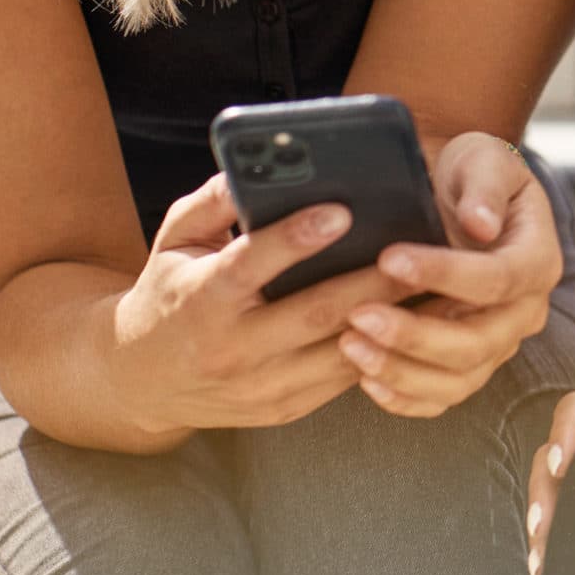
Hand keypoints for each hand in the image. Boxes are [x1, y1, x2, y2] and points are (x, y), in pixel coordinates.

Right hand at [104, 173, 399, 437]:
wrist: (139, 381)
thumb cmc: (167, 291)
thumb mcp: (174, 239)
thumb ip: (212, 201)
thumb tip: (254, 165)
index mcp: (199, 299)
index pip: (251, 265)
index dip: (296, 238)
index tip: (343, 209)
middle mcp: (230, 348)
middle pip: (314, 313)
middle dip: (373, 282)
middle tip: (422, 248)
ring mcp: (259, 386)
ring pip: (339, 353)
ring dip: (393, 322)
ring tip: (436, 285)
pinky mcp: (283, 410)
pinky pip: (342, 380)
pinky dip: (383, 350)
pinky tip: (416, 321)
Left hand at [333, 132, 562, 418]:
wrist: (459, 196)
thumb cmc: (473, 173)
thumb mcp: (484, 159)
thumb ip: (486, 188)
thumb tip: (481, 224)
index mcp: (538, 261)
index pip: (498, 280)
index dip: (445, 274)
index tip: (389, 259)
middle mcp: (524, 311)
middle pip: (478, 342)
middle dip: (415, 334)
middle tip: (357, 314)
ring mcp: (498, 344)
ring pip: (458, 378)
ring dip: (401, 370)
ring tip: (349, 346)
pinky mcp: (468, 365)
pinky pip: (441, 397)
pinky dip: (404, 397)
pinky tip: (364, 379)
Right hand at [522, 381, 574, 574]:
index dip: (564, 435)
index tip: (561, 465)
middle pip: (550, 459)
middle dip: (542, 494)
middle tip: (540, 529)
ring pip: (548, 490)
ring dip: (542, 523)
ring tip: (540, 562)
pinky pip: (560, 512)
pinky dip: (552, 538)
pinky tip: (549, 572)